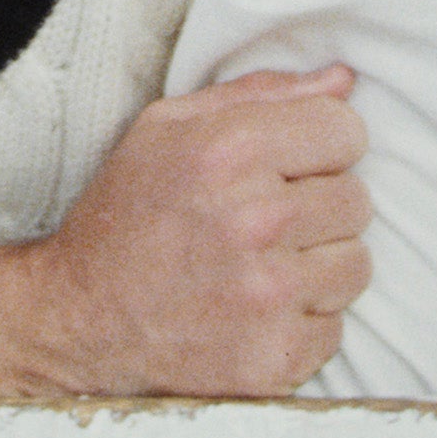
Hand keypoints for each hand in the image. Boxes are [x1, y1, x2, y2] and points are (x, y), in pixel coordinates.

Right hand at [0, 66, 371, 398]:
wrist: (79, 320)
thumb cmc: (126, 215)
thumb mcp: (167, 128)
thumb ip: (260, 94)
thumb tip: (343, 80)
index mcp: (229, 150)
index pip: (345, 131)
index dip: (319, 148)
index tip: (286, 168)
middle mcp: (254, 220)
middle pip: (357, 199)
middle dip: (318, 208)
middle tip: (262, 224)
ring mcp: (267, 295)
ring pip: (356, 265)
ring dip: (317, 267)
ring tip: (260, 268)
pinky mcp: (274, 357)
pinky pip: (335, 328)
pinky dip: (301, 324)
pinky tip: (253, 313)